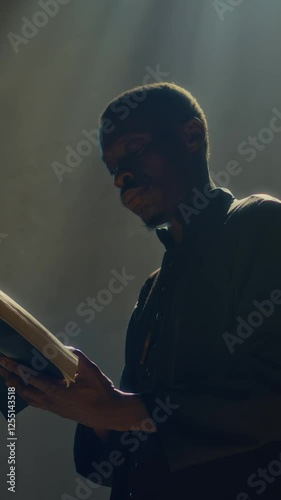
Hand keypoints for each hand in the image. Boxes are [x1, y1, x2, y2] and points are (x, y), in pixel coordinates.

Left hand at [0, 348, 118, 427]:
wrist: (109, 412)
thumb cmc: (100, 391)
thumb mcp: (90, 369)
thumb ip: (75, 357)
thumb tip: (62, 348)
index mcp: (56, 390)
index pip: (30, 377)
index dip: (16, 368)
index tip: (5, 360)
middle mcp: (51, 401)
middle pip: (24, 390)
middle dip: (10, 378)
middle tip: (0, 368)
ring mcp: (54, 408)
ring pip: (29, 399)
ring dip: (17, 388)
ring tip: (7, 379)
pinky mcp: (58, 412)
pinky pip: (37, 403)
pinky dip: (27, 395)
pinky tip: (27, 391)